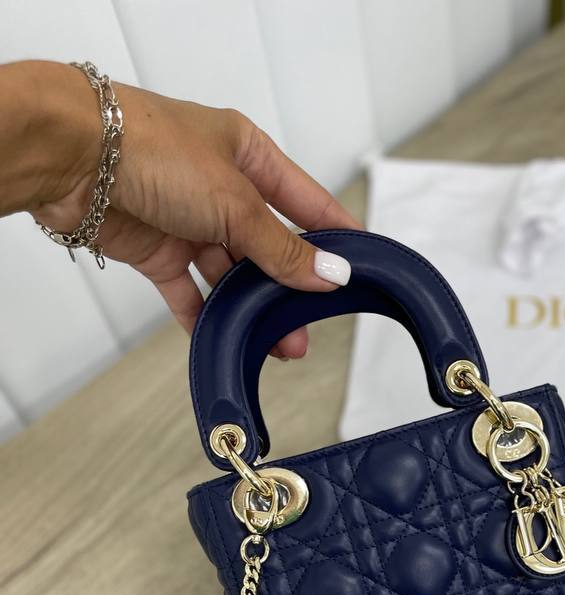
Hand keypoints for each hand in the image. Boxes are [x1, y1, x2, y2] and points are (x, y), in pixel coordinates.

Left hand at [8, 61, 359, 358]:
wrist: (72, 157)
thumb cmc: (150, 149)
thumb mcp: (236, 202)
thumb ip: (282, 249)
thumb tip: (330, 275)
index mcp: (246, 153)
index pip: (305, 200)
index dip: (334, 234)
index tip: (361, 267)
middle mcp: (219, 185)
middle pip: (268, 246)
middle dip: (292, 288)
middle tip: (313, 324)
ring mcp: (186, 219)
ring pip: (232, 274)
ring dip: (255, 310)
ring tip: (280, 344)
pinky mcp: (155, 249)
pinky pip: (189, 292)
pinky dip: (208, 317)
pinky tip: (229, 341)